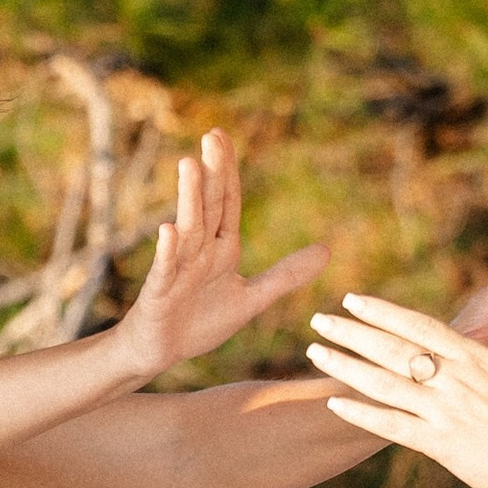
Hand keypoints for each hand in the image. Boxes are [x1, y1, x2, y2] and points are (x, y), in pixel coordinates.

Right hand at [113, 132, 322, 374]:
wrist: (161, 352)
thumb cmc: (200, 322)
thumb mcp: (252, 299)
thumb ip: (286, 275)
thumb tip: (327, 250)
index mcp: (221, 248)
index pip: (227, 202)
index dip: (228, 170)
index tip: (223, 135)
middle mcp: (199, 251)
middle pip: (208, 206)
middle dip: (211, 172)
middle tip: (212, 136)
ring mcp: (178, 269)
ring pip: (187, 228)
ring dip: (189, 198)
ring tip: (190, 165)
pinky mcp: (160, 292)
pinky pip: (166, 268)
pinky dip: (168, 250)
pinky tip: (169, 230)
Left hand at [305, 289, 487, 487]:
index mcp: (478, 359)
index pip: (421, 327)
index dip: (384, 312)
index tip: (354, 299)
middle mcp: (455, 380)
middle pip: (393, 350)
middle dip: (353, 332)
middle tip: (319, 319)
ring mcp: (445, 412)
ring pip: (384, 384)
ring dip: (346, 367)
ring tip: (316, 353)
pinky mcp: (440, 445)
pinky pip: (392, 426)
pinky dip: (362, 415)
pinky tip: (334, 405)